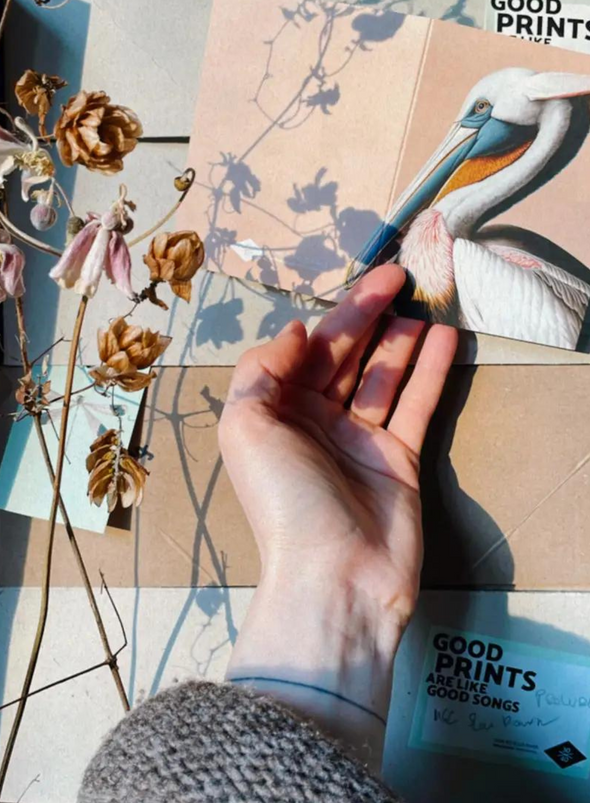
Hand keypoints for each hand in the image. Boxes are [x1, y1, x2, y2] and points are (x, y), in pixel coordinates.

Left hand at [219, 264, 456, 767]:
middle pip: (344, 358)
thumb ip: (262, 368)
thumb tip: (297, 330)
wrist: (334, 577)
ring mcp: (359, 442)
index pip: (302, 354)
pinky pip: (415, 406)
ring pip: (382, 378)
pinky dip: (429, 372)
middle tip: (398, 275)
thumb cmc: (284, 499)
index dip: (326, 320)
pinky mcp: (400, 460)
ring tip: (422, 302)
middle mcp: (315, 424)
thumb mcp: (247, 427)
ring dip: (400, 340)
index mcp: (275, 415)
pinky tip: (444, 338)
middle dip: (367, 316)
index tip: (352, 292)